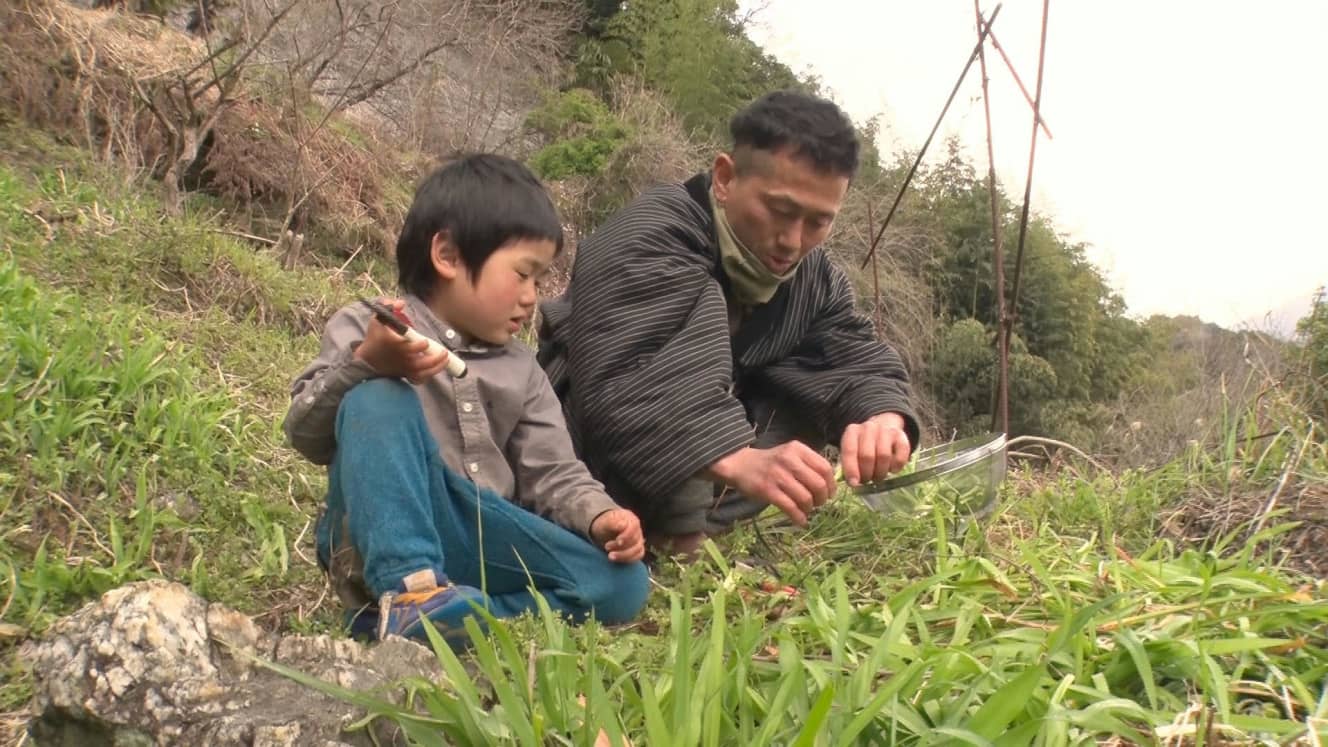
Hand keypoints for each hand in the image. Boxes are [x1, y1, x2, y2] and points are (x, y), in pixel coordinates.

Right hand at [353, 298, 450, 383]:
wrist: (368, 359)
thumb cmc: (375, 337)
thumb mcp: (378, 319)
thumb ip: (388, 307)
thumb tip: (401, 303)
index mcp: (395, 345)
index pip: (409, 348)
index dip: (419, 346)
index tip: (426, 342)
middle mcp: (401, 359)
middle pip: (420, 363)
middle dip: (434, 358)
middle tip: (443, 352)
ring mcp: (404, 368)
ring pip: (423, 373)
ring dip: (436, 367)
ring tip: (445, 359)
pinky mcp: (405, 375)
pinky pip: (419, 379)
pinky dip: (428, 376)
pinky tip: (436, 369)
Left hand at [589, 508, 644, 562]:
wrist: (604, 530)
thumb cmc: (605, 524)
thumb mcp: (605, 522)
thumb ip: (612, 522)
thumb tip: (623, 525)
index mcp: (630, 519)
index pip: (634, 527)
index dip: (626, 535)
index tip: (617, 541)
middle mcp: (637, 530)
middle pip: (635, 540)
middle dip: (620, 546)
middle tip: (606, 547)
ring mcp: (638, 540)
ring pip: (637, 550)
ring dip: (624, 555)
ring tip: (610, 556)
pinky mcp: (637, 549)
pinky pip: (637, 556)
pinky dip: (628, 559)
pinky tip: (617, 559)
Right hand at [707, 442, 834, 526]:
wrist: (741, 466)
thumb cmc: (771, 462)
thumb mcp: (790, 455)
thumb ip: (809, 465)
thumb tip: (830, 485)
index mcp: (798, 449)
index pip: (824, 468)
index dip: (831, 484)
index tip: (829, 493)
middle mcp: (789, 460)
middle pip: (818, 484)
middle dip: (822, 498)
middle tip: (818, 503)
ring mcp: (778, 475)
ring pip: (805, 497)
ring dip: (810, 508)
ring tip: (807, 510)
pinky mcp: (767, 490)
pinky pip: (790, 508)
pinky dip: (799, 517)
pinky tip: (800, 521)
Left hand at [840, 412, 911, 485]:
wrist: (883, 428)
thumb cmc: (863, 446)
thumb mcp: (853, 452)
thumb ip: (850, 465)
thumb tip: (853, 482)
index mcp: (852, 431)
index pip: (849, 450)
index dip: (851, 469)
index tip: (854, 483)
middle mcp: (868, 428)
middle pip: (867, 455)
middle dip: (867, 473)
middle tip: (867, 480)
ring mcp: (885, 430)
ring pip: (884, 456)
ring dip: (881, 472)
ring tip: (878, 476)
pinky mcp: (901, 436)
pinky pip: (900, 456)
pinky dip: (896, 467)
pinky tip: (892, 470)